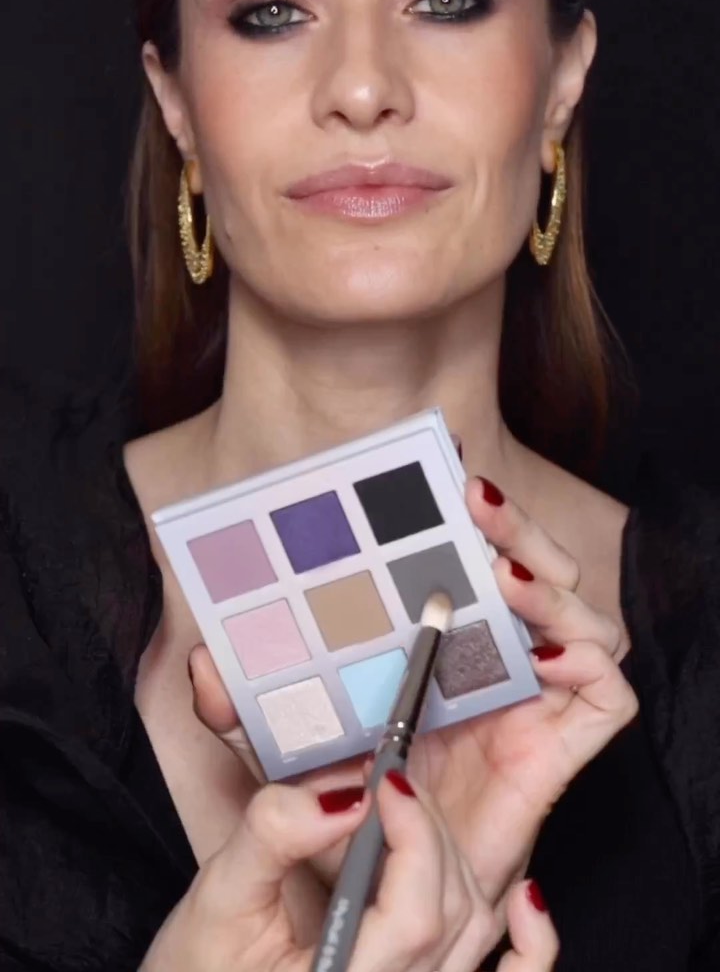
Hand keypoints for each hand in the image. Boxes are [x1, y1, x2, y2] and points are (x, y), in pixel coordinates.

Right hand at [140, 775, 557, 971]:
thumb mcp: (217, 902)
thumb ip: (271, 841)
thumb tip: (338, 793)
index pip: (415, 913)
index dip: (414, 834)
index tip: (386, 777)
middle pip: (450, 911)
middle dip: (425, 829)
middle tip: (387, 775)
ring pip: (473, 930)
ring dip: (457, 858)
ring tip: (414, 804)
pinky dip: (530, 949)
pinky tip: (526, 899)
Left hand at [191, 477, 635, 903]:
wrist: (377, 909)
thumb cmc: (341, 817)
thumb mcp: (283, 755)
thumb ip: (245, 713)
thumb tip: (202, 667)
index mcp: (442, 647)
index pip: (477, 558)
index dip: (474, 511)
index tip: (445, 467)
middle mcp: (494, 665)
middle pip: (537, 571)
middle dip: (516, 526)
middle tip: (473, 499)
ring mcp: (531, 705)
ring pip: (581, 618)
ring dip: (552, 583)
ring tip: (501, 574)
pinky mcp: (557, 755)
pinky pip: (605, 698)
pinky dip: (589, 665)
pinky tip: (538, 652)